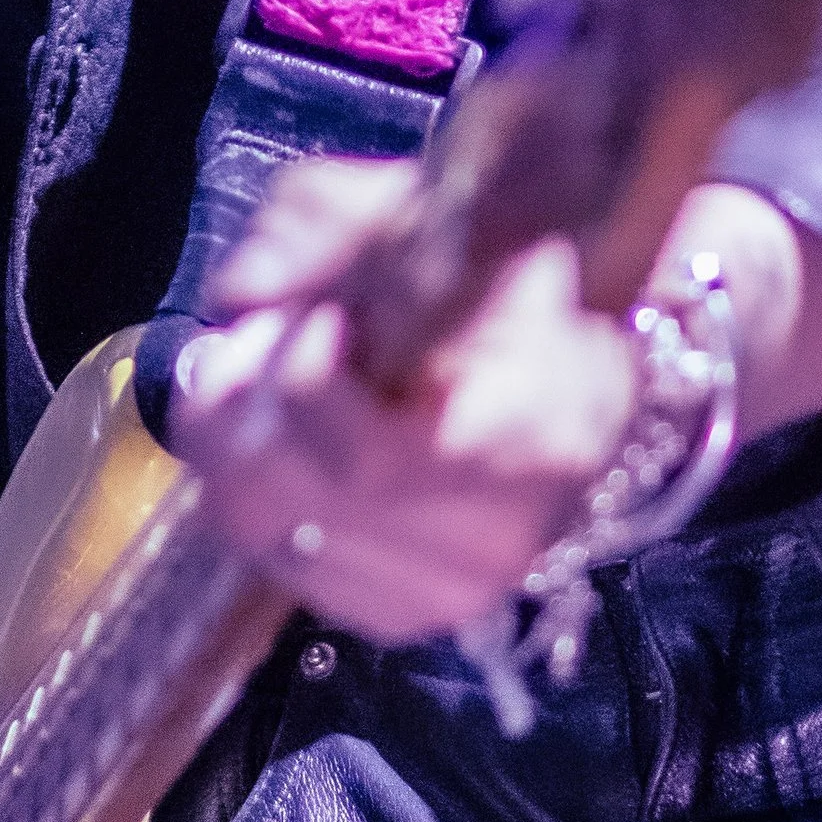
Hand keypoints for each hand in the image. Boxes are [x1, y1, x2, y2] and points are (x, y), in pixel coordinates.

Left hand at [167, 164, 821, 642]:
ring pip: (272, 539)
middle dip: (244, 409)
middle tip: (267, 339)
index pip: (366, 457)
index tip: (314, 315)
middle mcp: (497, 540)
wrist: (580, 361)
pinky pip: (288, 570)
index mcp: (532, 435)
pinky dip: (267, 502)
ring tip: (278, 383)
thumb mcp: (414, 205)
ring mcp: (453, 592)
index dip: (303, 377)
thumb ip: (321, 228)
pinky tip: (299, 445)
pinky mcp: (415, 617)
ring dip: (240, 451)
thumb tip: (242, 294)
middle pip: (292, 506)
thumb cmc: (496, 273)